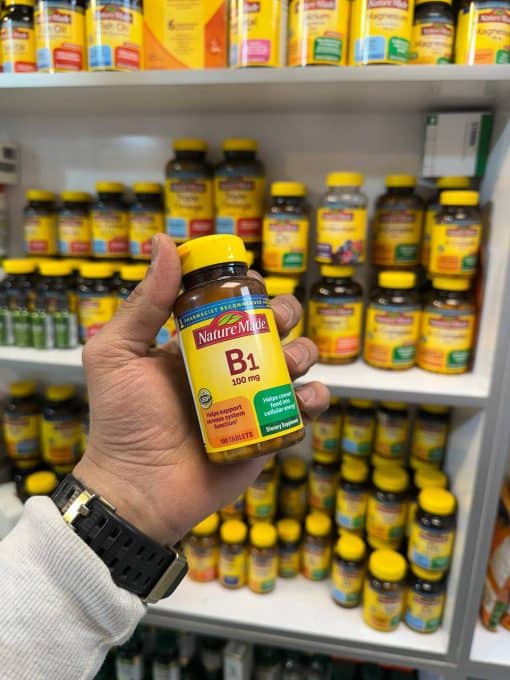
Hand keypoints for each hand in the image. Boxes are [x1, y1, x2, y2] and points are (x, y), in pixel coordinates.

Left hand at [74, 235, 329, 545]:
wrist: (140, 487)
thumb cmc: (124, 420)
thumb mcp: (118, 353)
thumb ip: (142, 303)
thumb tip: (164, 243)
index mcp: (196, 344)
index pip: (231, 302)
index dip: (246, 287)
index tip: (248, 283)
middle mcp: (228, 366)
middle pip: (272, 326)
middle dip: (284, 314)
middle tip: (275, 322)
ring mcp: (251, 398)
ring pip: (295, 361)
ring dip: (303, 353)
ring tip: (287, 363)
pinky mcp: (268, 430)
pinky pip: (304, 408)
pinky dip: (314, 398)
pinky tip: (302, 397)